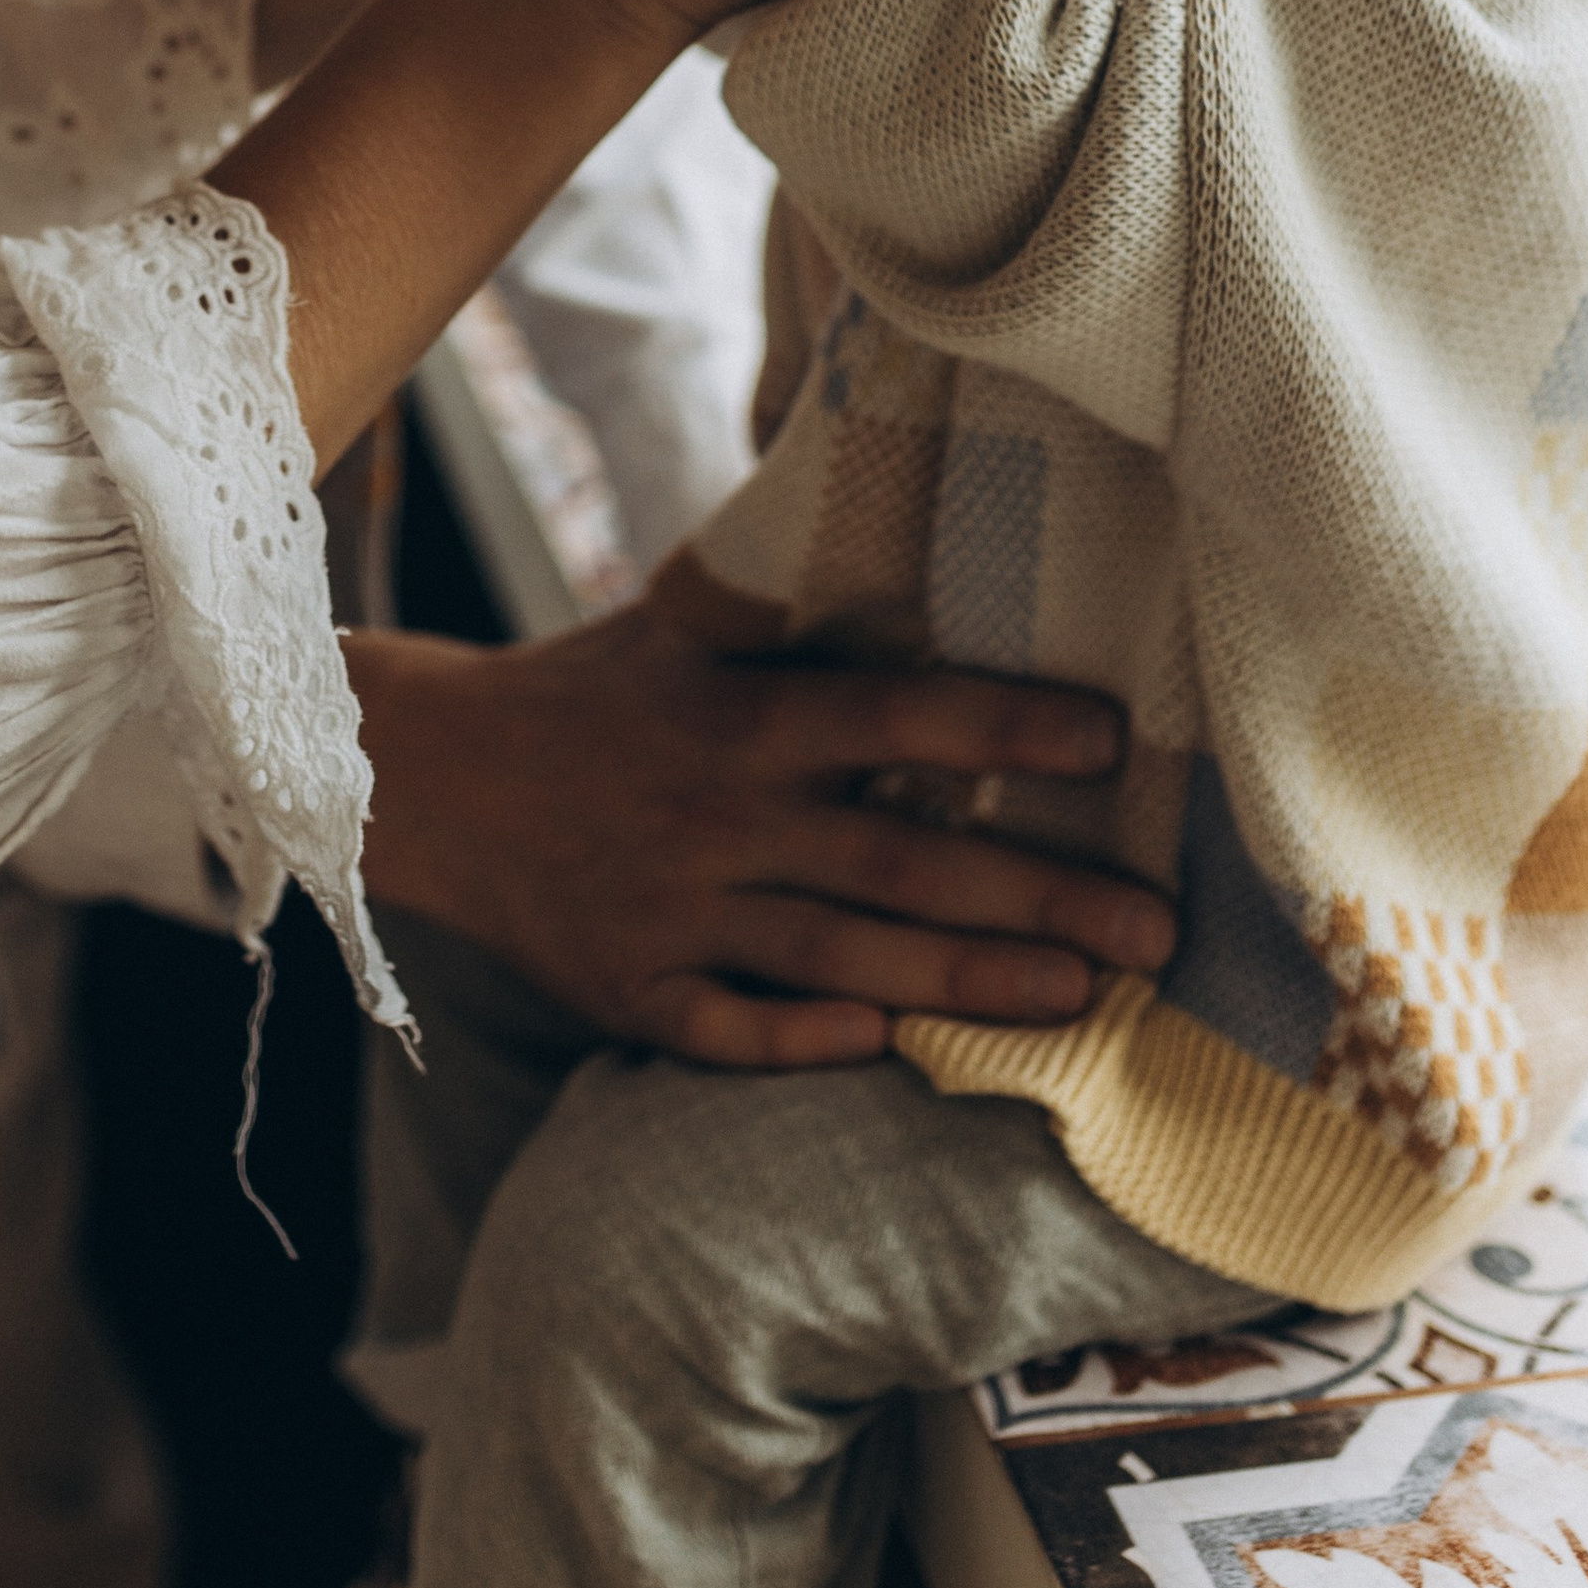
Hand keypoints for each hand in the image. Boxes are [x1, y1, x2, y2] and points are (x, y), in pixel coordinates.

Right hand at [348, 606, 1174, 1066]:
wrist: (427, 778)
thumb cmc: (589, 693)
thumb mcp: (684, 632)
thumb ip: (797, 623)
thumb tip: (920, 535)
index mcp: (738, 717)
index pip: (895, 717)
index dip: (1003, 726)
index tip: (1109, 742)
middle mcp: (717, 817)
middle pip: (900, 867)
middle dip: (1041, 901)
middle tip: (1159, 933)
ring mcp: (674, 911)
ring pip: (844, 962)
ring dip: (971, 986)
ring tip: (1085, 1000)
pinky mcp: (631, 989)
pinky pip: (730, 1031)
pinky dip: (806, 1044)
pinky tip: (893, 1051)